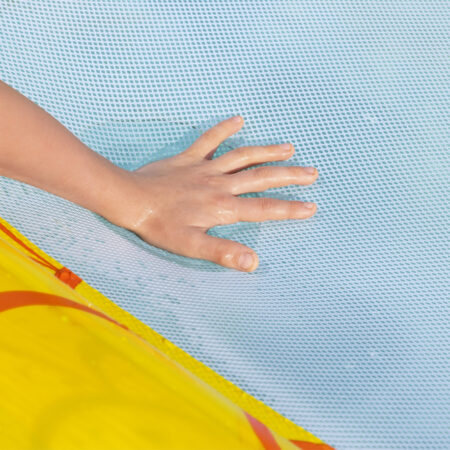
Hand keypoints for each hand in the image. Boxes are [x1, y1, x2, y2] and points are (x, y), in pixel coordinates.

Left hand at [116, 116, 317, 271]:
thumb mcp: (191, 246)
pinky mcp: (189, 158)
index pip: (263, 208)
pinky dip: (223, 128)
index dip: (289, 209)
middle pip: (261, 177)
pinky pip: (209, 139)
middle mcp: (220, 185)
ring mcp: (206, 168)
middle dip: (289, 176)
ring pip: (243, 155)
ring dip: (267, 151)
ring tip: (289, 147)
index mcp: (223, 207)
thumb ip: (223, 252)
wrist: (131, 200)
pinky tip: (238, 118)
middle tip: (312, 172)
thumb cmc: (160, 226)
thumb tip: (253, 262)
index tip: (311, 207)